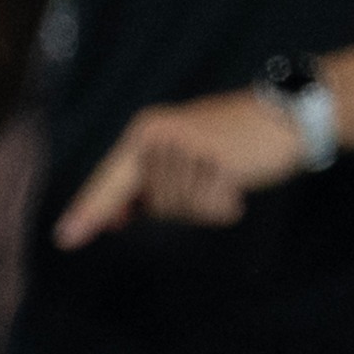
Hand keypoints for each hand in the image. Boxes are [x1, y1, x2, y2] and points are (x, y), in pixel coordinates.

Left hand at [51, 88, 309, 247]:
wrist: (289, 115)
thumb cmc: (233, 138)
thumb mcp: (182, 152)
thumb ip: (147, 183)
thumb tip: (115, 218)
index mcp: (146, 130)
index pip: (110, 180)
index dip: (89, 211)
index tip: (65, 238)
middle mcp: (159, 136)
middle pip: (154, 205)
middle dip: (181, 204)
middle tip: (210, 173)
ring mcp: (187, 147)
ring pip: (182, 210)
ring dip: (205, 204)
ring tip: (225, 171)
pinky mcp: (217, 162)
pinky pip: (210, 209)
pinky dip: (226, 205)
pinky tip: (238, 180)